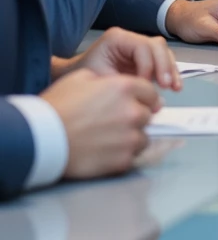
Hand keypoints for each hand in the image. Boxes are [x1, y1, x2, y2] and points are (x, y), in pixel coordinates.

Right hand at [41, 70, 159, 179]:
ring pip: (143, 137)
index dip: (144, 98)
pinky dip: (123, 155)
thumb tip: (113, 85)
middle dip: (136, 118)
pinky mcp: (122, 160)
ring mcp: (129, 138)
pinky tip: (106, 152)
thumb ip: (105, 80)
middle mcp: (132, 112)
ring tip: (111, 139)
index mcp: (124, 88)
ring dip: (132, 138)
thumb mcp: (80, 79)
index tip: (140, 104)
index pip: (151, 92)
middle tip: (117, 123)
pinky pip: (132, 156)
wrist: (43, 139)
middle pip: (147, 115)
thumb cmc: (58, 108)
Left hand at [71, 27, 181, 90]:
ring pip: (163, 52)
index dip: (148, 66)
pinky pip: (161, 61)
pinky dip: (168, 73)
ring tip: (175, 88)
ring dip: (170, 69)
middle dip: (164, 66)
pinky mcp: (143, 58)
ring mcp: (138, 46)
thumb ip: (125, 86)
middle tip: (167, 86)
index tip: (145, 87)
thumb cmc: (84, 80)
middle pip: (157, 46)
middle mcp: (130, 38)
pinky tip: (173, 87)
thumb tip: (151, 97)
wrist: (73, 79)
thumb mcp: (101, 82)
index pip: (142, 47)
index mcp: (117, 38)